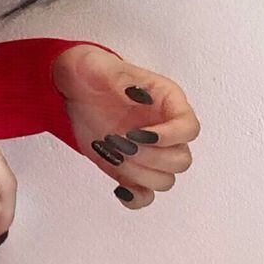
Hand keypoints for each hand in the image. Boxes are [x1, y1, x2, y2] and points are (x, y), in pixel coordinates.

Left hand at [51, 43, 197, 209]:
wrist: (73, 89)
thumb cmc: (93, 73)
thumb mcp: (100, 66)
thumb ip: (115, 76)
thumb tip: (133, 93)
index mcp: (168, 102)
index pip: (190, 128)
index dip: (170, 136)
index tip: (140, 134)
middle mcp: (166, 130)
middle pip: (181, 160)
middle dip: (149, 157)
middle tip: (120, 142)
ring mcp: (150, 153)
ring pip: (165, 180)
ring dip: (138, 174)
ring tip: (112, 152)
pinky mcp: (132, 169)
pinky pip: (146, 195)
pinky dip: (135, 197)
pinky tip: (118, 187)